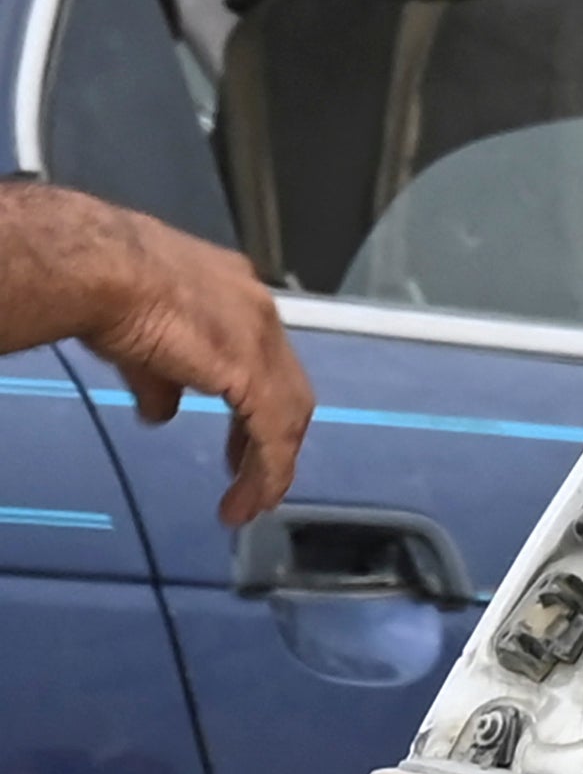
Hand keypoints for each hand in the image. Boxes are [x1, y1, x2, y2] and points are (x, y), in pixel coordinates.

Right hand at [0, 182, 311, 526]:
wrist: (105, 271)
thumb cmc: (108, 290)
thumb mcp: (139, 342)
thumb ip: (160, 380)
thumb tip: (161, 412)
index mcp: (235, 294)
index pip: (262, 357)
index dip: (256, 400)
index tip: (242, 435)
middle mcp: (260, 314)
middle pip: (285, 387)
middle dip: (271, 435)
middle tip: (251, 471)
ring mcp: (263, 341)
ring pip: (286, 415)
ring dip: (270, 463)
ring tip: (252, 502)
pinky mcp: (255, 374)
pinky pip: (274, 434)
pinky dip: (271, 469)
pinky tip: (256, 497)